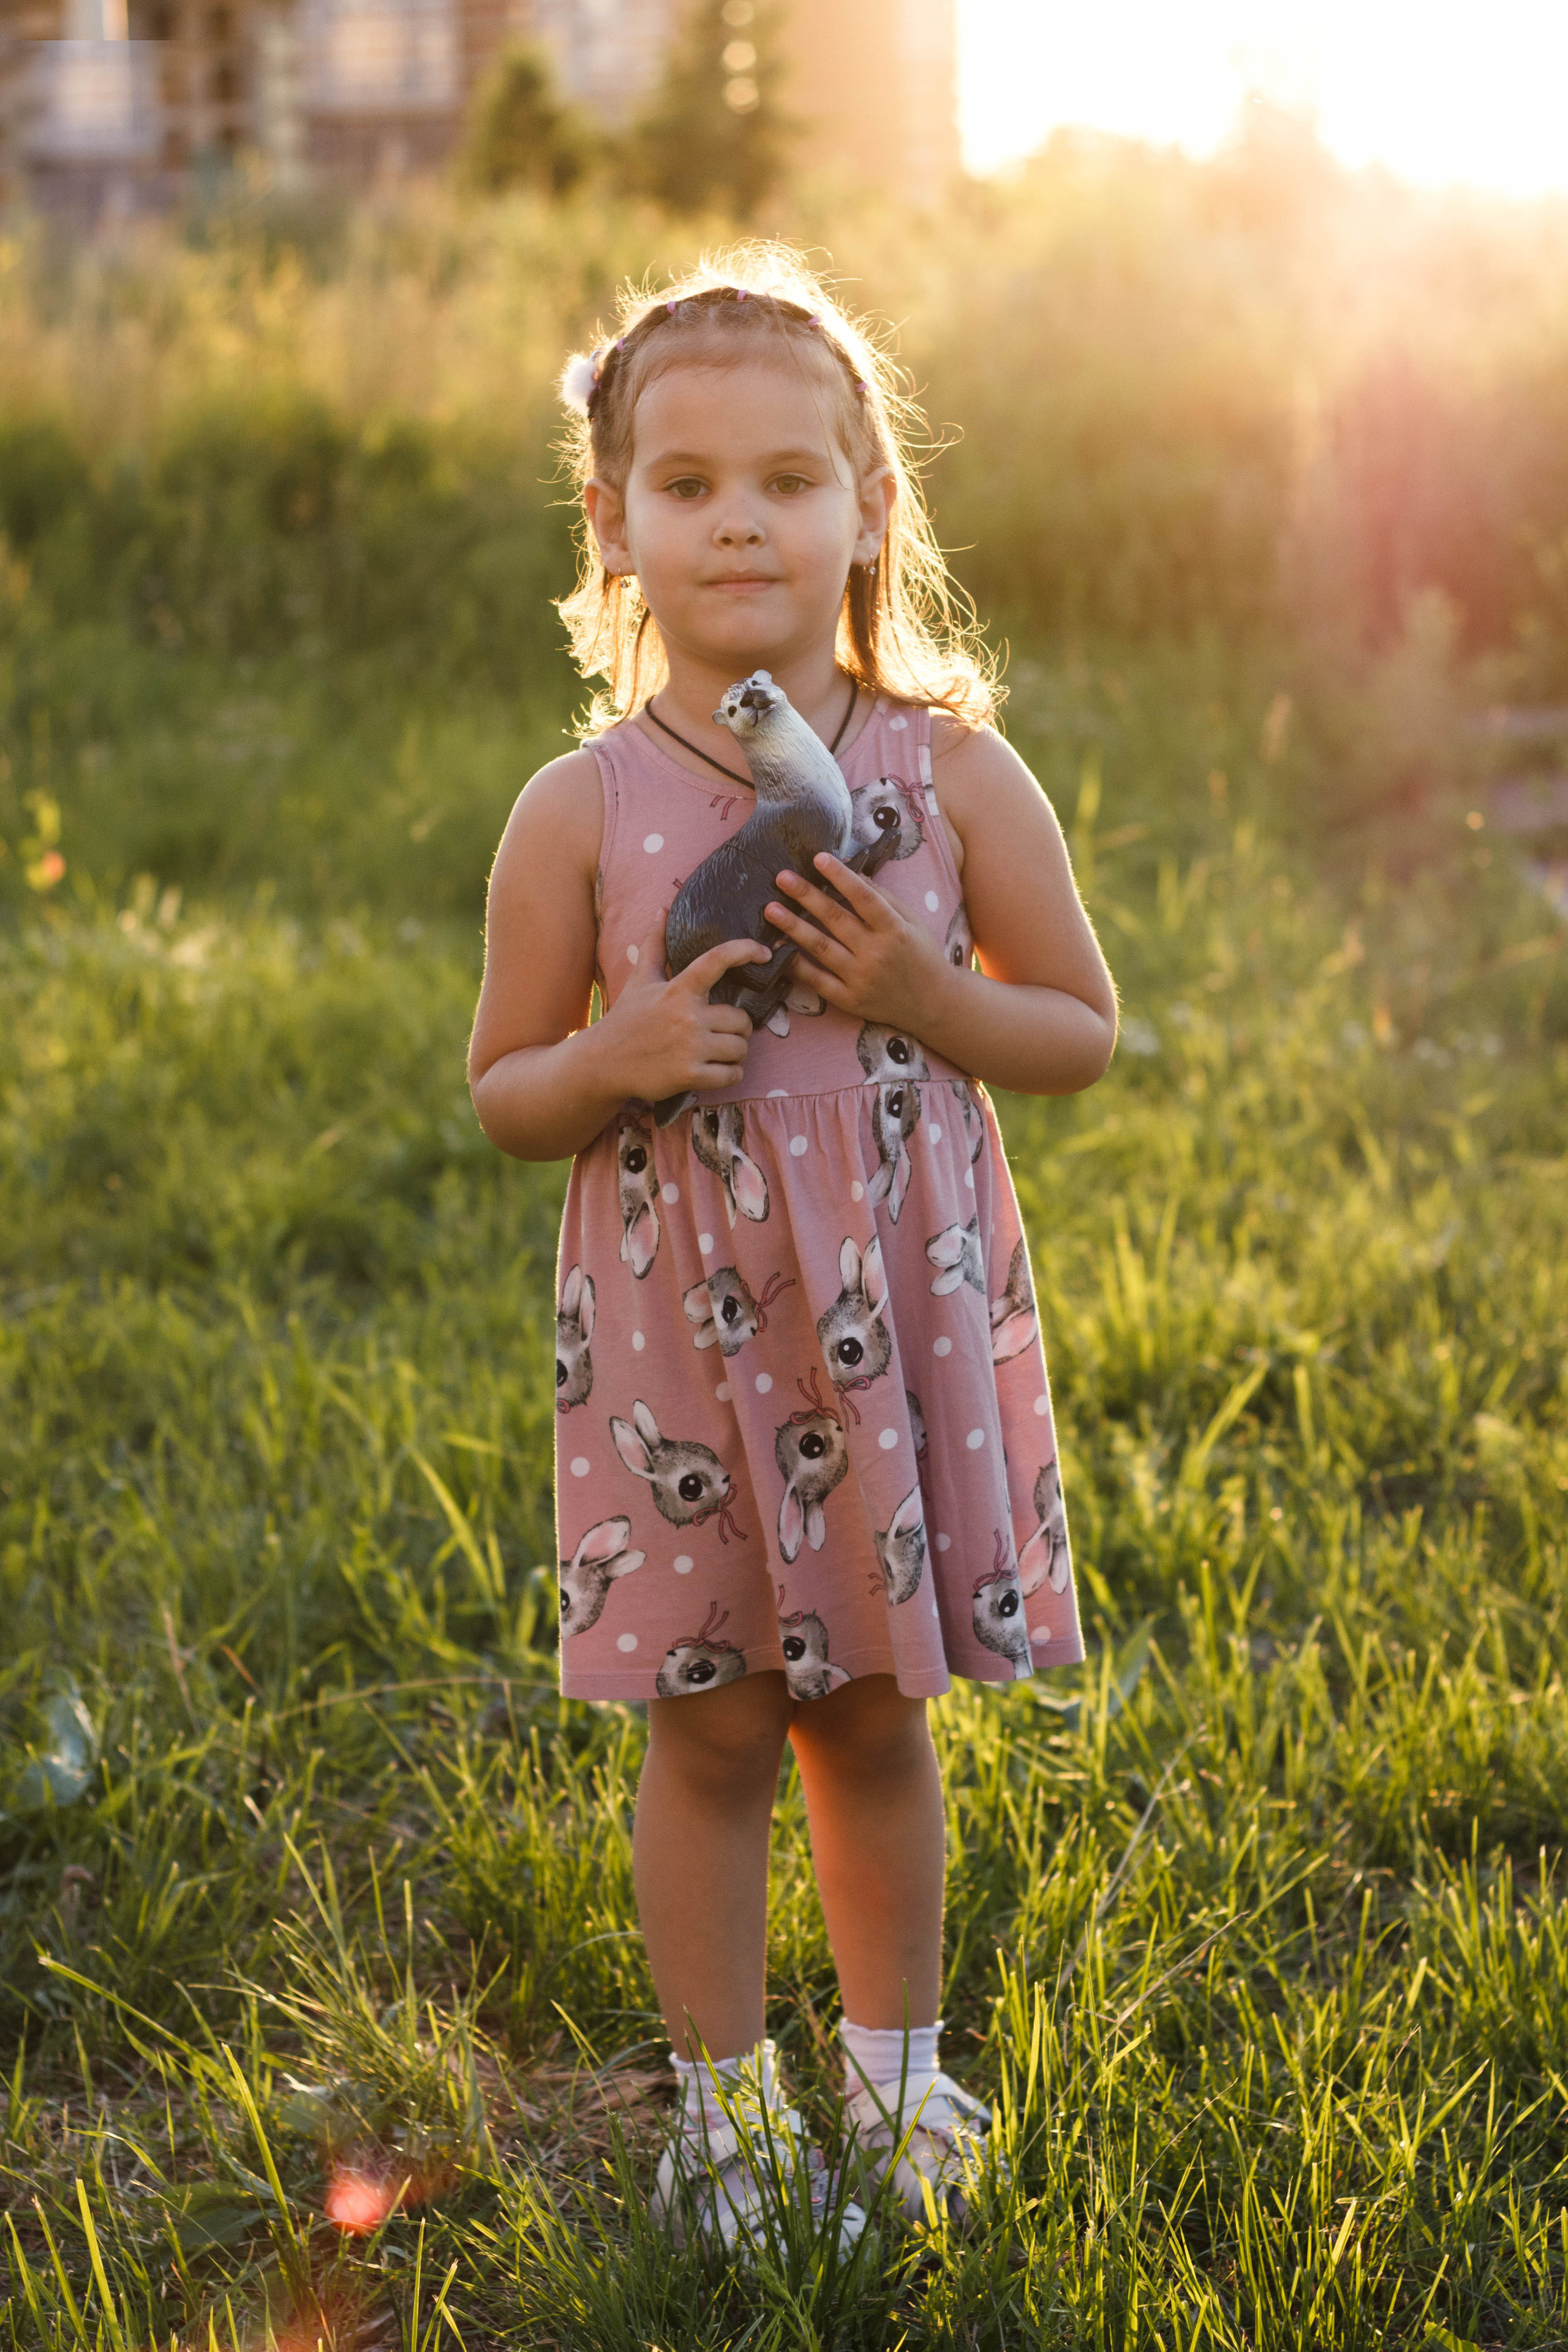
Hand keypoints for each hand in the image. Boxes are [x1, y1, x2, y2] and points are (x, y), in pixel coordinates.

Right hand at [597, 911, 769, 1099]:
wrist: (601, 1063)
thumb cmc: (626, 1019)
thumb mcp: (640, 980)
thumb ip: (655, 945)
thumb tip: (662, 910)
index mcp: (678, 990)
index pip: (717, 960)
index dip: (744, 950)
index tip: (763, 953)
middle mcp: (687, 1016)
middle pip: (741, 1020)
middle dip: (737, 1028)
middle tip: (722, 1032)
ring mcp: (690, 1047)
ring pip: (740, 1048)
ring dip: (735, 1053)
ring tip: (717, 1052)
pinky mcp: (690, 1075)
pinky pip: (733, 1074)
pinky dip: (731, 1074)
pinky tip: (717, 1071)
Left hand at [766, 856, 953, 1033]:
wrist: (933, 1003)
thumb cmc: (921, 956)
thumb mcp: (911, 922)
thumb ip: (883, 899)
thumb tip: (853, 873)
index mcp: (894, 930)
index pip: (863, 897)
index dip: (840, 876)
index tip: (818, 858)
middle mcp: (877, 954)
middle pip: (836, 919)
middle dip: (807, 896)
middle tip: (782, 877)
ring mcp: (861, 979)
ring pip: (821, 948)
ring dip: (793, 927)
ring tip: (771, 909)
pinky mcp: (849, 1000)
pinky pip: (817, 981)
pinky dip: (796, 965)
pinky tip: (779, 949)